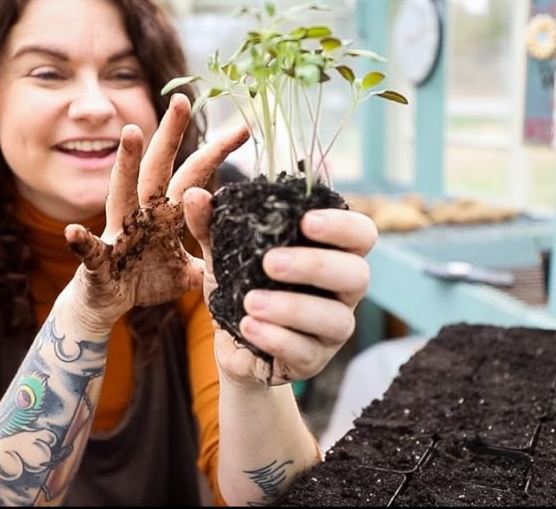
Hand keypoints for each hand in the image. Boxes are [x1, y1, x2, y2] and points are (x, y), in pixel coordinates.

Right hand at [64, 94, 248, 333]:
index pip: (193, 176)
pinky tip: (74, 231)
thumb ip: (211, 256)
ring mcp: (119, 234)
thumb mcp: (188, 272)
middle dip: (170, 135)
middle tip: (183, 101)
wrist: (106, 304)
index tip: (243, 129)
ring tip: (132, 134)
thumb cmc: (145, 280)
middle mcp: (142, 214)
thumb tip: (243, 247)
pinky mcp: (99, 262)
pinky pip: (90, 251)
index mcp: (166, 214)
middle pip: (158, 169)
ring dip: (126, 164)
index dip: (215, 154)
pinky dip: (81, 242)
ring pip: (122, 194)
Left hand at [185, 191, 376, 386]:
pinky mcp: (313, 360)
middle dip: (315, 266)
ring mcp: (332, 329)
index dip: (342, 226)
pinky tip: (249, 327)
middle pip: (357, 275)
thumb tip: (194, 195)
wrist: (231, 344)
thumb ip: (212, 225)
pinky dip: (277, 338)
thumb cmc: (241, 287)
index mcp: (331, 254)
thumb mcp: (224, 255)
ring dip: (293, 308)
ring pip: (337, 319)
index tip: (305, 221)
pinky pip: (306, 352)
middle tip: (270, 263)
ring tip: (251, 302)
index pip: (361, 234)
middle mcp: (342, 291)